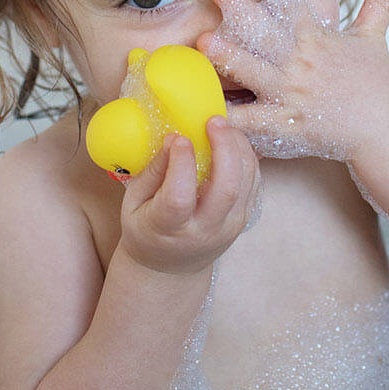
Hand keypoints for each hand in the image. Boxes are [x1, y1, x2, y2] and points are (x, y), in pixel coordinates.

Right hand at [117, 116, 259, 274]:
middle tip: (214, 121)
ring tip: (223, 126)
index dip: (182, 164)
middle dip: (224, 147)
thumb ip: (153, 172)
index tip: (179, 138)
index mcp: (170, 229)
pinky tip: (232, 142)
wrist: (170, 268)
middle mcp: (205, 230)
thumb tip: (174, 138)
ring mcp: (230, 226)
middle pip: (227, 188)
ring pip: (247, 182)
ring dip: (239, 147)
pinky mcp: (244, 219)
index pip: (180, 197)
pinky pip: (254, 183)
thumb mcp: (133, 205)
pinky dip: (247, 157)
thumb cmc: (147, 231)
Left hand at [199, 0, 388, 160]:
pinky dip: (230, 117)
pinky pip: (253, 122)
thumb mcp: (374, 38)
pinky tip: (206, 109)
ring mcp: (293, 96)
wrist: (385, 127)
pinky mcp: (287, 126)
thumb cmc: (376, 82)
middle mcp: (303, 66)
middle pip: (268, 35)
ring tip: (203, 43)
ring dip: (228, 58)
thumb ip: (380, 5)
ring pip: (254, 74)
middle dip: (243, 13)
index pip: (297, 7)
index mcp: (318, 41)